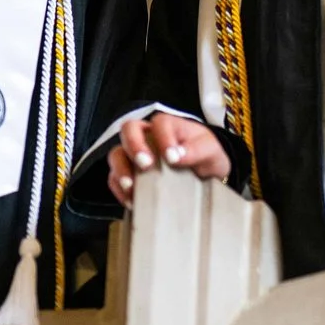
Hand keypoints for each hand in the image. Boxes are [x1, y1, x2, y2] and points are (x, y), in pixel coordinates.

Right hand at [105, 112, 230, 204]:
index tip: (172, 158)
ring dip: (120, 169)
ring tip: (130, 186)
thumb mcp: (210, 150)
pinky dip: (119, 189)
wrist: (206, 176)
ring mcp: (135, 155)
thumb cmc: (206, 156)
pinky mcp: (130, 175)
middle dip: (134, 146)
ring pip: (116, 154)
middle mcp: (146, 136)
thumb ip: (196, 150)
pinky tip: (131, 201)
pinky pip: (114, 179)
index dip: (163, 138)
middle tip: (145, 164)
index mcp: (167, 125)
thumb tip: (177, 155)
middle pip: (128, 130)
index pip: (159, 124)